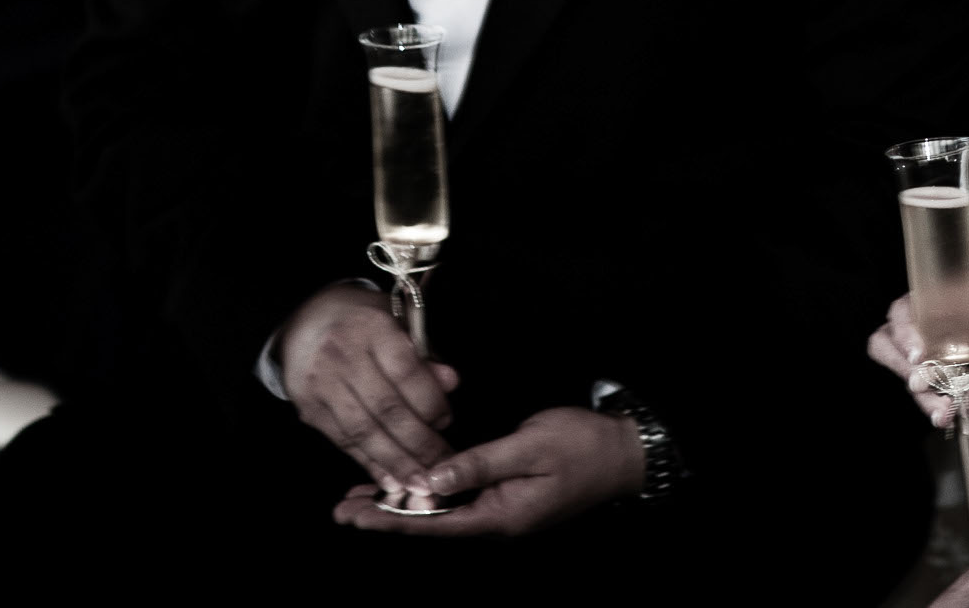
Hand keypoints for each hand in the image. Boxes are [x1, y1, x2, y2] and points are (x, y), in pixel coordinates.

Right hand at [277, 283, 461, 493]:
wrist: (306, 322)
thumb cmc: (364, 323)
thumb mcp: (397, 323)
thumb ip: (424, 356)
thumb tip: (451, 383)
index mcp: (371, 326)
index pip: (406, 371)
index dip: (430, 403)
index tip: (447, 423)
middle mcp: (342, 354)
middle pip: (386, 408)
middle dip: (418, 444)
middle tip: (442, 466)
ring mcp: (321, 383)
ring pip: (363, 431)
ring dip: (395, 462)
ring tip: (419, 483)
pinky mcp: (308, 408)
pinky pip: (343, 441)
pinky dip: (369, 464)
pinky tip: (390, 479)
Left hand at [341, 406, 643, 537]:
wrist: (626, 454)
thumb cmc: (582, 447)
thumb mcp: (529, 448)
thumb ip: (478, 464)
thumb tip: (430, 481)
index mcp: (499, 515)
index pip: (433, 522)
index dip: (390, 519)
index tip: (354, 516)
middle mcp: (497, 520)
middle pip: (432, 522)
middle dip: (386, 516)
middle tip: (342, 510)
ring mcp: (503, 511)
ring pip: (443, 513)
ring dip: (403, 505)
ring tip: (362, 500)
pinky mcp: (509, 498)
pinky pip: (460, 502)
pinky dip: (429, 495)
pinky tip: (411, 487)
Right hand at [867, 293, 968, 426]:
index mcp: (944, 305)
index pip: (905, 310)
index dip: (903, 329)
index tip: (920, 353)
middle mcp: (932, 329)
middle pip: (890, 342)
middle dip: (901, 366)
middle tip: (921, 383)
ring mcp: (935, 358)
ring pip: (907, 375)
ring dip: (921, 395)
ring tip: (944, 410)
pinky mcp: (944, 384)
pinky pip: (926, 396)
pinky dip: (933, 408)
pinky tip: (947, 415)